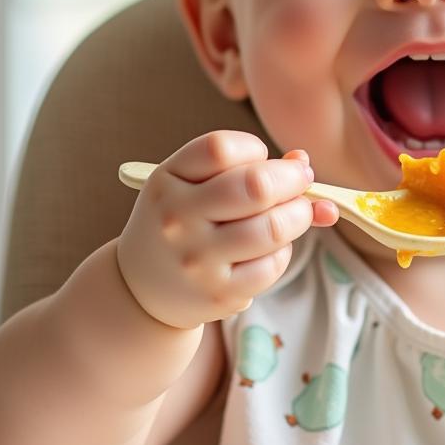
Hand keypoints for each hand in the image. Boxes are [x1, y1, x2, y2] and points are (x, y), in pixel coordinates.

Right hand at [115, 131, 337, 328]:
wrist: (141, 288)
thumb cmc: (182, 221)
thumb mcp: (194, 184)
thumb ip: (244, 166)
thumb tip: (303, 160)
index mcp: (167, 180)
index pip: (221, 149)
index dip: (255, 149)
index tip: (263, 159)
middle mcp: (177, 218)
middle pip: (257, 186)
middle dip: (294, 179)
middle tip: (302, 179)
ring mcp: (197, 260)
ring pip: (274, 228)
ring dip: (299, 215)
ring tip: (295, 213)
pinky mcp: (218, 295)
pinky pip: (273, 264)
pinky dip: (284, 251)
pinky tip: (271, 248)